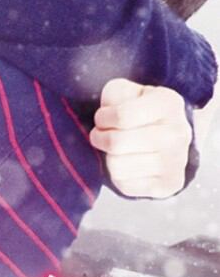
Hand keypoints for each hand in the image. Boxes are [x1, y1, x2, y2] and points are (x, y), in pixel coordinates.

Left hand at [90, 78, 191, 198]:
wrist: (169, 136)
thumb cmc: (139, 109)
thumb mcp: (127, 91)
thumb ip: (113, 96)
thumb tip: (105, 120)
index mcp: (168, 103)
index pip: (121, 116)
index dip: (102, 118)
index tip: (101, 118)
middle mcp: (177, 134)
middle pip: (116, 143)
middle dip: (99, 138)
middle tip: (100, 134)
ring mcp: (176, 162)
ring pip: (116, 166)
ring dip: (107, 156)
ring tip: (114, 148)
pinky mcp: (168, 185)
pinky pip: (124, 185)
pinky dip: (117, 175)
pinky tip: (126, 162)